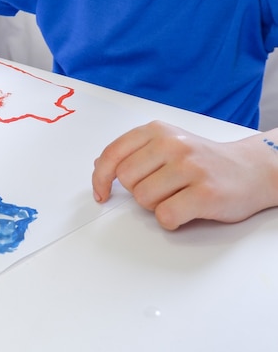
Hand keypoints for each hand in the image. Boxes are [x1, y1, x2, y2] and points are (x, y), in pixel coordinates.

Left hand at [92, 120, 277, 229]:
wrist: (251, 169)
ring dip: (155, 206)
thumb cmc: (203, 159)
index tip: (102, 192)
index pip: (113, 153)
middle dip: (138, 191)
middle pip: (126, 179)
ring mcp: (189, 167)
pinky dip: (171, 220)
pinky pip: (165, 216)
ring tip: (177, 196)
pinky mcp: (204, 193)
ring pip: (143, 199)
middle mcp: (172, 144)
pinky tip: (185, 210)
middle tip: (162, 188)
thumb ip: (134, 151)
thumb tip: (101, 166)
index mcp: (158, 130)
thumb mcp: (167, 142)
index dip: (101, 177)